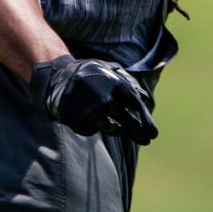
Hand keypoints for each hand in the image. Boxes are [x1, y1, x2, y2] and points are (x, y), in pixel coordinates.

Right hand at [37, 56, 158, 143]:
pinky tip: (94, 119)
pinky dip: (94, 127)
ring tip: (116, 126)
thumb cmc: (90, 72)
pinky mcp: (76, 119)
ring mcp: (89, 110)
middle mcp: (104, 98)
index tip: (153, 135)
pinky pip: (91, 130)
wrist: (58, 73)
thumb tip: (145, 99)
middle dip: (137, 133)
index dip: (146, 122)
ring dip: (115, 129)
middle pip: (126, 121)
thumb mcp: (110, 70)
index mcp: (115, 84)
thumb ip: (128, 83)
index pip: (136, 107)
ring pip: (110, 128)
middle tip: (146, 141)